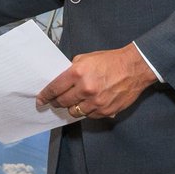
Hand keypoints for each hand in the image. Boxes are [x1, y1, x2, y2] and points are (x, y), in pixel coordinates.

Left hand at [36, 43, 156, 118]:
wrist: (134, 68)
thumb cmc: (110, 61)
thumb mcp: (87, 58)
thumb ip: (72, 69)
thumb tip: (61, 80)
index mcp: (78, 73)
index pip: (55, 88)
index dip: (45, 95)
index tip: (41, 100)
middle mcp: (85, 89)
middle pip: (62, 102)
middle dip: (56, 102)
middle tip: (55, 101)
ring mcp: (96, 102)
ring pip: (74, 112)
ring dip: (72, 107)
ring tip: (74, 102)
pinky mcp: (105, 111)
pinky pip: (89, 115)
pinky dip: (86, 111)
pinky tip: (89, 103)